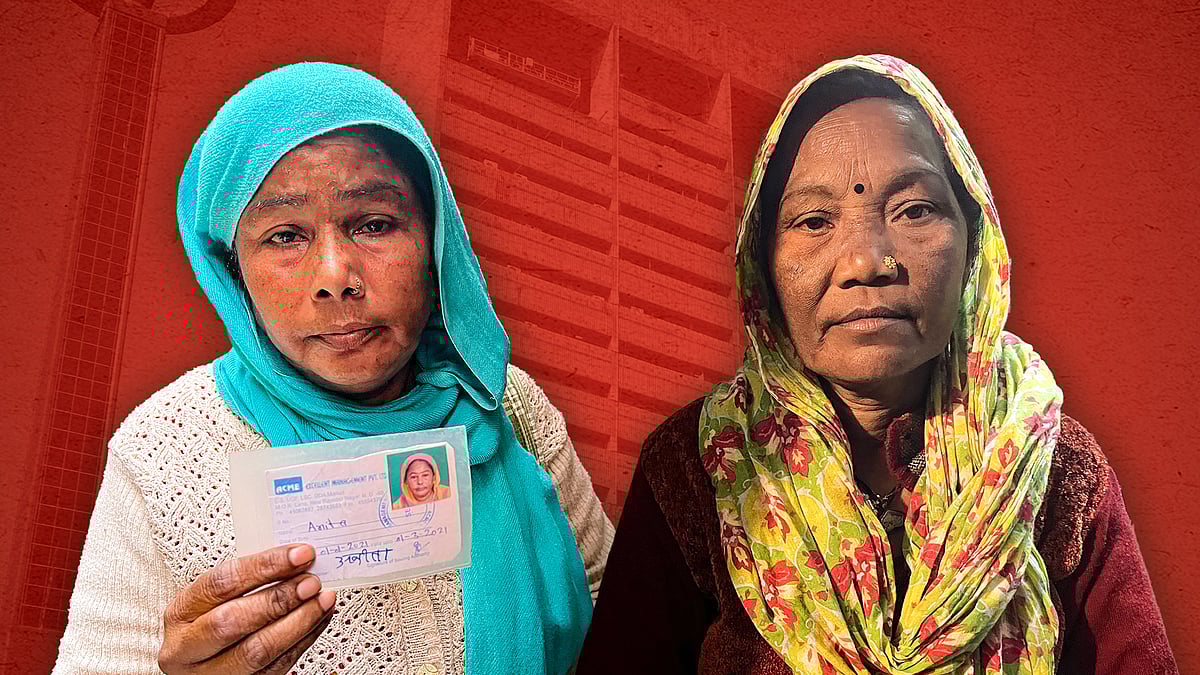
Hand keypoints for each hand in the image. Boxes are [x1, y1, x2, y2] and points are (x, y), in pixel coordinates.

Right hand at [158, 544, 335, 673]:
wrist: (199, 668)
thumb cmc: (210, 623)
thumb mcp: (213, 600)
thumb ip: (248, 582)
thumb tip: (297, 560)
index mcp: (180, 614)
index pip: (221, 583)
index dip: (264, 566)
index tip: (300, 554)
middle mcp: (187, 648)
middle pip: (234, 620)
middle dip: (279, 598)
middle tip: (311, 582)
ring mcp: (211, 674)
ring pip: (258, 650)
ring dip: (299, 622)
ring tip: (322, 600)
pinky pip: (276, 666)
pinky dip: (304, 640)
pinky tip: (319, 619)